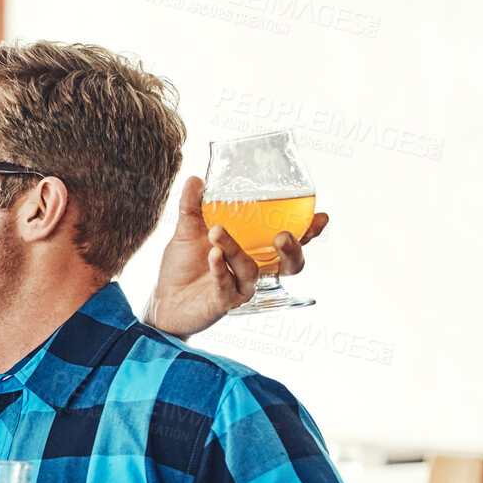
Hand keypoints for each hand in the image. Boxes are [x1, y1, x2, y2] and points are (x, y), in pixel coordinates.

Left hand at [145, 176, 328, 335]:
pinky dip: (220, 269)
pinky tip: (212, 254)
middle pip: (290, 265)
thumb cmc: (183, 267)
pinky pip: (227, 286)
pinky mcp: (224, 303)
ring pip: (251, 270)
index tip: (320, 216)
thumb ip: (193, 206)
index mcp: (256, 251)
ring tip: (217, 232)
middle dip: (293, 249)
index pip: (290, 242)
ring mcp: (241, 289)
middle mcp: (255, 271)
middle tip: (283, 236)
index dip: (309, 232)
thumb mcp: (188, 231)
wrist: (161, 299)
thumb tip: (195, 179)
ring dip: (236, 249)